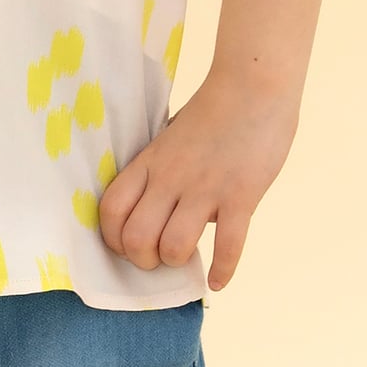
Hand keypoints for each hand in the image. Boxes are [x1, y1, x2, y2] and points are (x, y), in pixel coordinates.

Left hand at [97, 69, 298, 290]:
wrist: (255, 85)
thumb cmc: (214, 109)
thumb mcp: (170, 135)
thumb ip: (159, 167)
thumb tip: (156, 203)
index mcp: (149, 162)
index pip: (111, 210)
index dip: (114, 239)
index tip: (128, 246)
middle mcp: (171, 178)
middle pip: (136, 238)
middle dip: (144, 259)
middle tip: (158, 257)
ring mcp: (206, 188)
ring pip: (174, 246)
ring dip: (178, 262)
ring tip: (187, 258)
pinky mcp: (241, 195)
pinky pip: (228, 246)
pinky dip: (222, 271)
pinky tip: (218, 281)